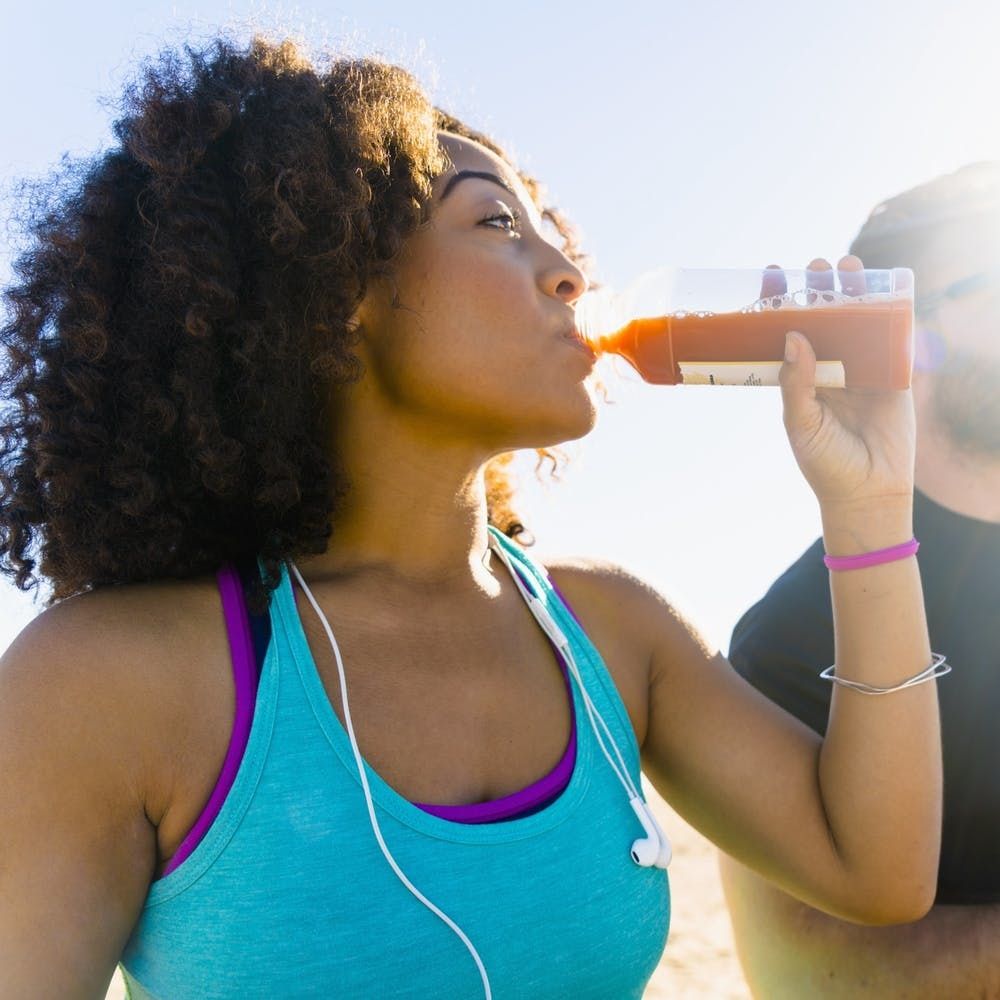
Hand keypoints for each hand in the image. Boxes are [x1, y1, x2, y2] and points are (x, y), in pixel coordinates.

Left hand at [773, 256, 915, 508]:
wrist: (867, 493)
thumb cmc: (825, 463)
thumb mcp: (800, 422)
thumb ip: (796, 381)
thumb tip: (793, 335)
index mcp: (802, 377)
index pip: (787, 331)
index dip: (780, 303)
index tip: (770, 274)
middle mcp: (831, 368)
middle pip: (824, 318)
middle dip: (820, 289)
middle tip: (814, 267)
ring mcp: (863, 370)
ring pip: (858, 322)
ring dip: (855, 292)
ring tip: (847, 265)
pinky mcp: (895, 377)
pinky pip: (894, 340)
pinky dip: (893, 313)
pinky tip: (887, 289)